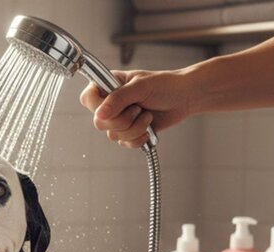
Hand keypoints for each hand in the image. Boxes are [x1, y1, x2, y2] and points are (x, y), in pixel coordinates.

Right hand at [79, 69, 194, 147]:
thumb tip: (100, 115)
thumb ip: (118, 99)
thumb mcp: (140, 87)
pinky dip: (138, 139)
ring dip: (134, 128)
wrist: (186, 98)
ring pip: (113, 135)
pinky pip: (124, 143)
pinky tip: (148, 129)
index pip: (88, 99)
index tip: (114, 106)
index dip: (98, 106)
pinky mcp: (129, 131)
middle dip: (123, 120)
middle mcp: (110, 103)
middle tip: (138, 109)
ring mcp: (119, 118)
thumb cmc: (165, 85)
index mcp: (108, 85)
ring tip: (147, 115)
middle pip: (99, 122)